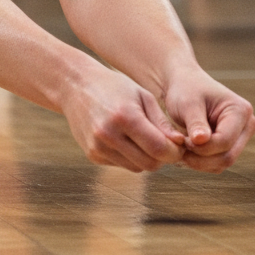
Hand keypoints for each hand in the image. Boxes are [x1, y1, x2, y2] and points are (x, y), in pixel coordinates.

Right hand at [60, 68, 185, 172]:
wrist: (75, 86)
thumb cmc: (114, 87)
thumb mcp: (142, 96)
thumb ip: (161, 122)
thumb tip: (179, 145)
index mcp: (124, 117)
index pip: (159, 149)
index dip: (175, 152)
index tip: (179, 145)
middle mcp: (108, 134)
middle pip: (150, 163)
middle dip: (163, 158)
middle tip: (164, 144)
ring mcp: (97, 146)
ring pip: (137, 168)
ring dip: (146, 158)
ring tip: (144, 139)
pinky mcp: (92, 154)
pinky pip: (121, 165)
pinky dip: (129, 156)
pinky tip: (124, 139)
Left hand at [161, 70, 254, 172]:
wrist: (184, 85)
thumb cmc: (185, 90)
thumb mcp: (188, 103)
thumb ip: (195, 122)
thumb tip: (201, 141)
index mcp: (241, 111)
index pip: (224, 141)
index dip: (201, 147)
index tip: (180, 140)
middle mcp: (247, 125)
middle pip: (227, 156)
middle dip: (200, 158)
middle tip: (179, 150)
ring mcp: (241, 137)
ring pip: (223, 163)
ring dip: (199, 162)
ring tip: (180, 149)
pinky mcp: (231, 145)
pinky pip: (218, 163)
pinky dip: (200, 162)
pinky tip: (186, 151)